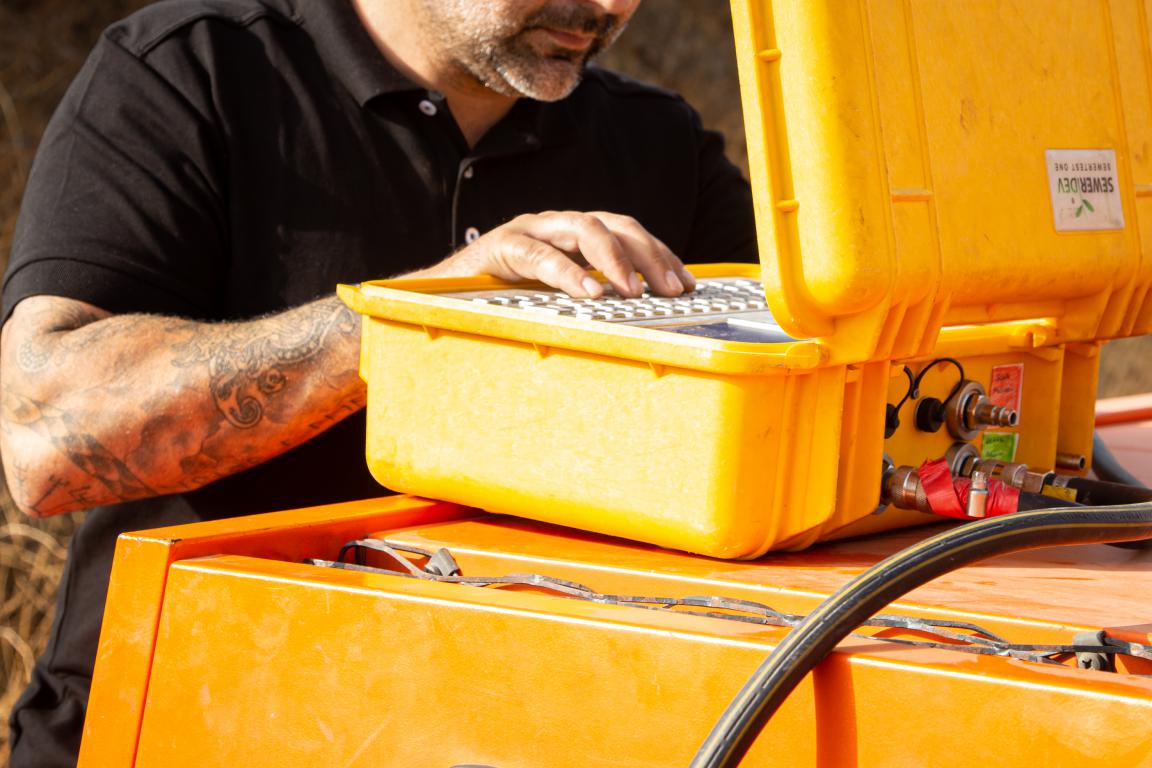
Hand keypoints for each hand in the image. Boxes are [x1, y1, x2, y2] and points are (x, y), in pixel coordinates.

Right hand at [404, 211, 696, 297]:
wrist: (436, 295)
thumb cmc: (502, 297)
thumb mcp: (556, 295)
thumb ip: (592, 295)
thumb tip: (641, 318)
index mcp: (573, 234)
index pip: (628, 231)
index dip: (660, 254)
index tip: (688, 285)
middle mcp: (556, 225)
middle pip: (614, 224)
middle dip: (649, 254)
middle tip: (671, 290)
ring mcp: (529, 231)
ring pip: (582, 228)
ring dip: (615, 260)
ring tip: (634, 292)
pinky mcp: (501, 247)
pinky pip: (538, 256)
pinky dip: (567, 274)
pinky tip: (588, 294)